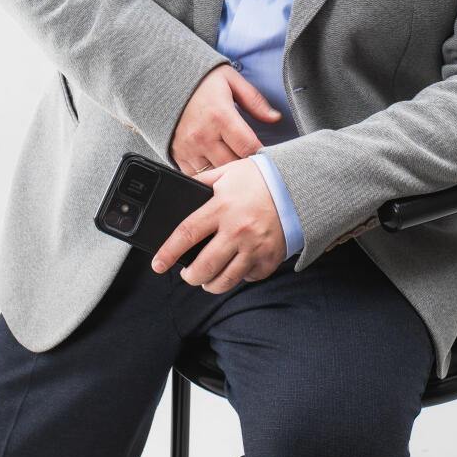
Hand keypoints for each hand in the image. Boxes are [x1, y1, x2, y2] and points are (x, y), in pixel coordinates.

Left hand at [151, 159, 286, 291]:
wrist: (299, 186)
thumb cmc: (261, 178)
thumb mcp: (228, 172)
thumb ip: (203, 182)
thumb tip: (180, 189)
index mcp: (222, 207)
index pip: (186, 234)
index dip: (168, 253)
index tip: (157, 265)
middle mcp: (237, 230)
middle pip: (203, 267)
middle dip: (190, 276)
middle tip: (186, 275)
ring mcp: (255, 247)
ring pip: (225, 280)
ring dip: (211, 284)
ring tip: (206, 279)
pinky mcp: (270, 258)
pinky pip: (249, 277)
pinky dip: (240, 276)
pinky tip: (236, 266)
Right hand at [170, 64, 281, 174]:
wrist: (164, 81)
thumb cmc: (201, 81)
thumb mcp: (231, 81)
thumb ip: (255, 101)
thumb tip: (275, 118)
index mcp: (220, 116)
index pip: (248, 146)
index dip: (262, 153)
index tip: (267, 154)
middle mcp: (203, 135)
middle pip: (234, 164)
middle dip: (247, 165)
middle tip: (255, 163)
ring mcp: (189, 148)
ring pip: (217, 173)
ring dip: (229, 172)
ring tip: (237, 166)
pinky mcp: (178, 155)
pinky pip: (198, 176)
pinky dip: (210, 175)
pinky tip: (218, 166)